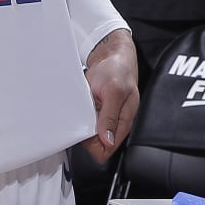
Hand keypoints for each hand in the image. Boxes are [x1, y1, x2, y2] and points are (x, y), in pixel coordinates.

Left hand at [82, 28, 138, 165]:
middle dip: (87, 135)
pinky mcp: (96, 110)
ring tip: (84, 108)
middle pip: (97, 144)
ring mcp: (104, 116)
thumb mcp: (115, 91)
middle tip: (85, 115)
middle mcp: (115, 122)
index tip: (87, 131)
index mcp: (124, 121)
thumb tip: (108, 141)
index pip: (108, 149)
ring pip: (89, 133)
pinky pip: (85, 121)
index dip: (95, 145)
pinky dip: (80, 116)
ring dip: (82, 125)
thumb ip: (111, 116)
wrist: (111, 55)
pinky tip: (82, 106)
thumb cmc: (118, 69)